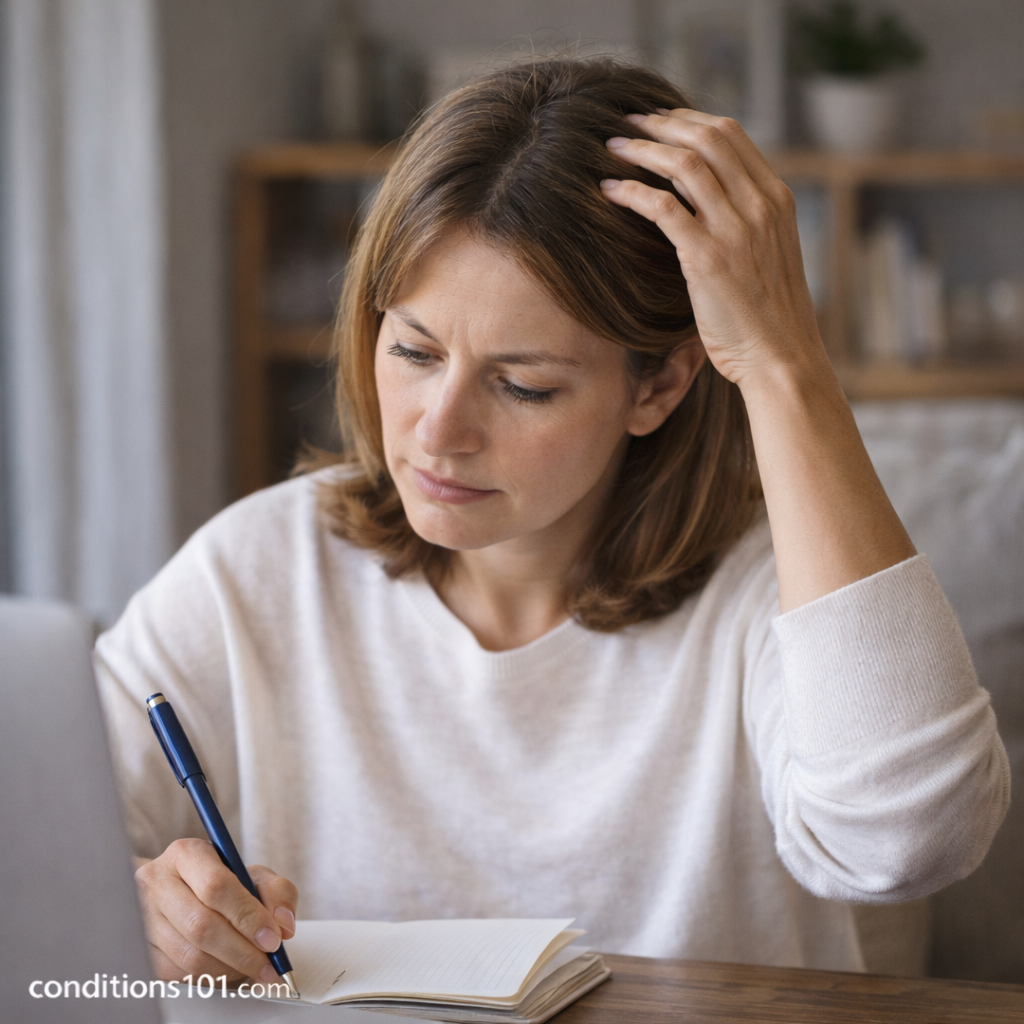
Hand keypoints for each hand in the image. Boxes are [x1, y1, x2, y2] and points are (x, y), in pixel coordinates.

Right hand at [134, 839, 297, 983]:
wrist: (180, 891)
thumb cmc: (221, 882)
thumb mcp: (254, 875)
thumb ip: (278, 892)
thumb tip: (283, 924)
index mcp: (186, 854)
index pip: (216, 887)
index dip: (248, 916)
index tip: (272, 937)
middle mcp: (157, 883)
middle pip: (201, 926)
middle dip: (242, 950)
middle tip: (268, 962)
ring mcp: (143, 918)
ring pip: (190, 956)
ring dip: (229, 968)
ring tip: (252, 966)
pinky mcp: (140, 950)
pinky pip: (178, 974)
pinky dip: (210, 977)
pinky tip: (228, 969)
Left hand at [601, 109, 825, 390]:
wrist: (780, 357)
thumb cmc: (769, 316)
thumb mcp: (768, 254)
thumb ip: (746, 221)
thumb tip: (708, 202)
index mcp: (777, 199)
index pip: (730, 135)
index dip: (688, 119)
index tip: (658, 121)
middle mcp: (760, 205)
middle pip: (706, 137)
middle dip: (661, 123)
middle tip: (628, 123)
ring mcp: (735, 229)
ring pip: (683, 164)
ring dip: (641, 150)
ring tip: (612, 148)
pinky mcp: (706, 258)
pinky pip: (662, 207)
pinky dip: (631, 191)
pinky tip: (609, 191)